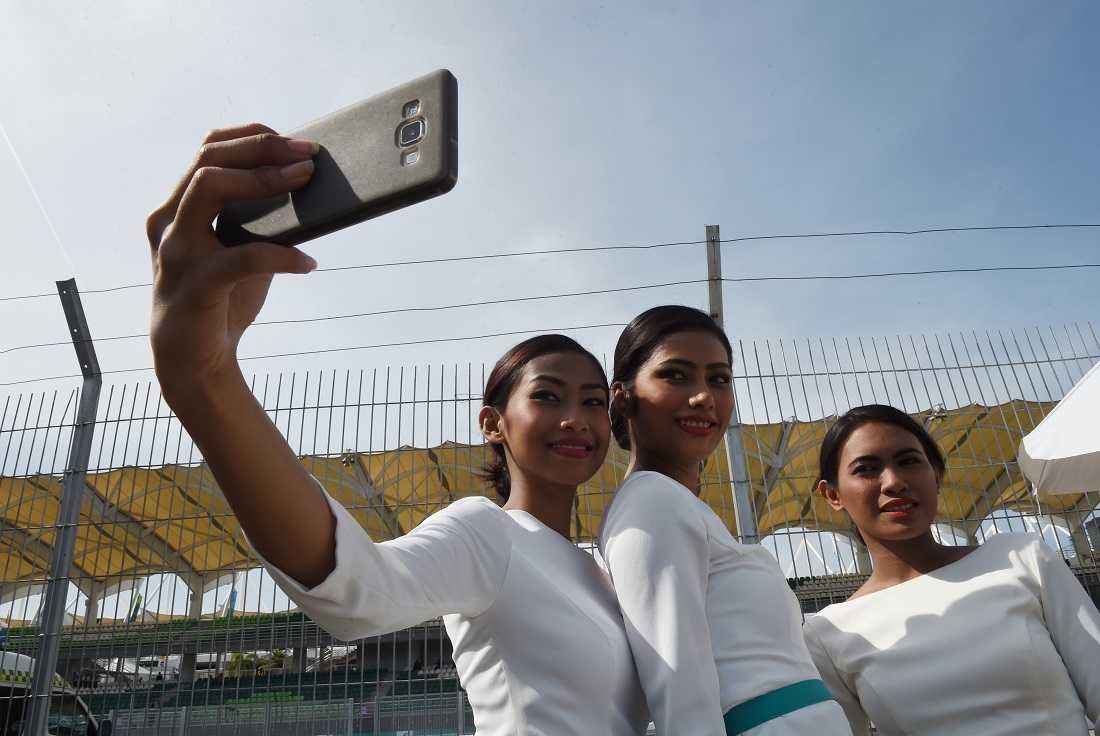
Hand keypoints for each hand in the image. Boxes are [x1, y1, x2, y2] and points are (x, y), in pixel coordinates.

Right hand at [147, 124, 318, 393]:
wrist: (195, 361)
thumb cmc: (222, 299)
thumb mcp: (241, 251)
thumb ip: (259, 222)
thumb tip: (308, 189)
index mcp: (177, 208)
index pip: (208, 150)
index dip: (252, 136)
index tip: (294, 140)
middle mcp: (169, 222)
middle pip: (207, 159)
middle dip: (261, 147)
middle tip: (308, 153)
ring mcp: (177, 252)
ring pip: (209, 188)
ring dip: (263, 179)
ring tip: (304, 181)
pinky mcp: (196, 285)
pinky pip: (242, 257)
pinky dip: (282, 255)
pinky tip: (309, 262)